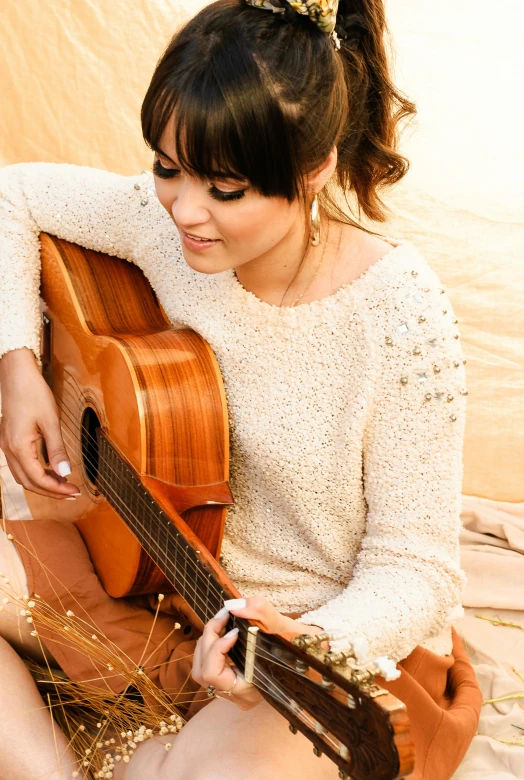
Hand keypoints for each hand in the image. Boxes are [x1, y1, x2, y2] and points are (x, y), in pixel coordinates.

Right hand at [0, 348, 79, 497]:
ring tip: (63, 485)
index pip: (38, 479)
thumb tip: (66, 473)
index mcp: (18, 447)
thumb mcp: (50, 422)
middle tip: (71, 494)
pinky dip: (35, 473)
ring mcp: (5, 445)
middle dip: (50, 491)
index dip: (57, 489)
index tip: (74, 492)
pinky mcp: (8, 440)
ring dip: (42, 484)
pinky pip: (20, 465)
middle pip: (28, 482)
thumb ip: (57, 449)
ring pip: (22, 476)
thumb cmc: (34, 393)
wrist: (16, 374)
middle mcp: (8, 450)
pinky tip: (50, 471)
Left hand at [191, 596, 324, 710]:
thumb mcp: (284, 625)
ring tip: (222, 621)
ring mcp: (234, 691)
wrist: (310, 654)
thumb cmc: (299, 643)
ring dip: (207, 641)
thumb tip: (232, 605)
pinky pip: (208, 665)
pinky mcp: (232, 681)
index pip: (215, 676)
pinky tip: (224, 630)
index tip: (234, 630)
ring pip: (201, 669)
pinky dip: (211, 644)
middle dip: (208, 641)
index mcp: (251, 690)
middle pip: (202, 672)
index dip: (217, 650)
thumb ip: (259, 611)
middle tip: (222, 618)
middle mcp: (239, 696)